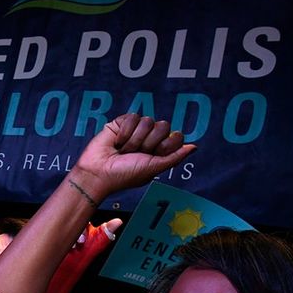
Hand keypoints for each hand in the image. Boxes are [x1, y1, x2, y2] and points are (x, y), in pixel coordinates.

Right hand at [71, 113, 196, 198]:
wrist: (98, 173)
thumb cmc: (124, 175)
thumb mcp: (154, 168)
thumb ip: (175, 157)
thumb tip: (194, 146)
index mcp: (159, 151)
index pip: (176, 136)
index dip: (167, 144)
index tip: (154, 155)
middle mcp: (149, 139)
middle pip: (163, 126)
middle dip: (149, 142)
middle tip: (136, 154)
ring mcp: (136, 130)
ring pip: (148, 121)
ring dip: (135, 140)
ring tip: (124, 150)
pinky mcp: (121, 123)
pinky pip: (133, 117)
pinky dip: (125, 132)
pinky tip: (117, 142)